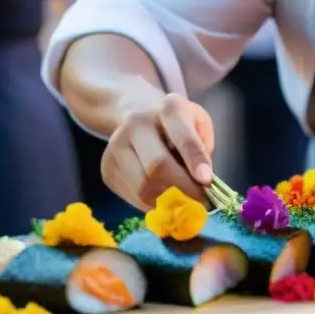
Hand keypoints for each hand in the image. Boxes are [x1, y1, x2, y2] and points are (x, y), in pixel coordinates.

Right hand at [102, 93, 214, 209]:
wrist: (139, 117)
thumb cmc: (179, 125)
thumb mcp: (199, 124)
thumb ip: (203, 148)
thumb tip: (200, 181)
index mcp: (168, 108)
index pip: (182, 136)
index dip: (195, 160)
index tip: (206, 181)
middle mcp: (137, 123)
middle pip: (157, 165)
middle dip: (182, 189)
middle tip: (201, 203)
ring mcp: (117, 145)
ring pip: (143, 187)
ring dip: (168, 202)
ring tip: (184, 204)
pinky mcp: (107, 168)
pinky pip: (132, 197)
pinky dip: (152, 204)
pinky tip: (164, 199)